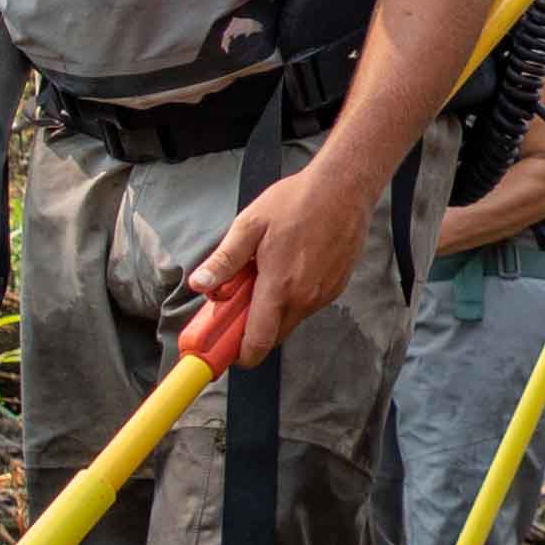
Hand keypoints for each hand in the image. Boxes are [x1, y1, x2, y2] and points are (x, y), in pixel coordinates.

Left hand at [184, 153, 379, 370]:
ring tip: (265, 274)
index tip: (222, 349)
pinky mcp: (335, 289)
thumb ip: (224, 261)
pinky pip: (307, 306)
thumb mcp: (250, 225)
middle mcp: (305, 299)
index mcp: (280, 287)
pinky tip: (289, 267)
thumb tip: (200, 286)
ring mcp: (323, 296)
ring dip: (273, 311)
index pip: (257, 343)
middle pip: (272, 337)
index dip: (238, 355)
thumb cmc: (296, 202)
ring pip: (290, 321)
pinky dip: (292, 298)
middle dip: (251, 330)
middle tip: (237, 302)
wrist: (344, 188)